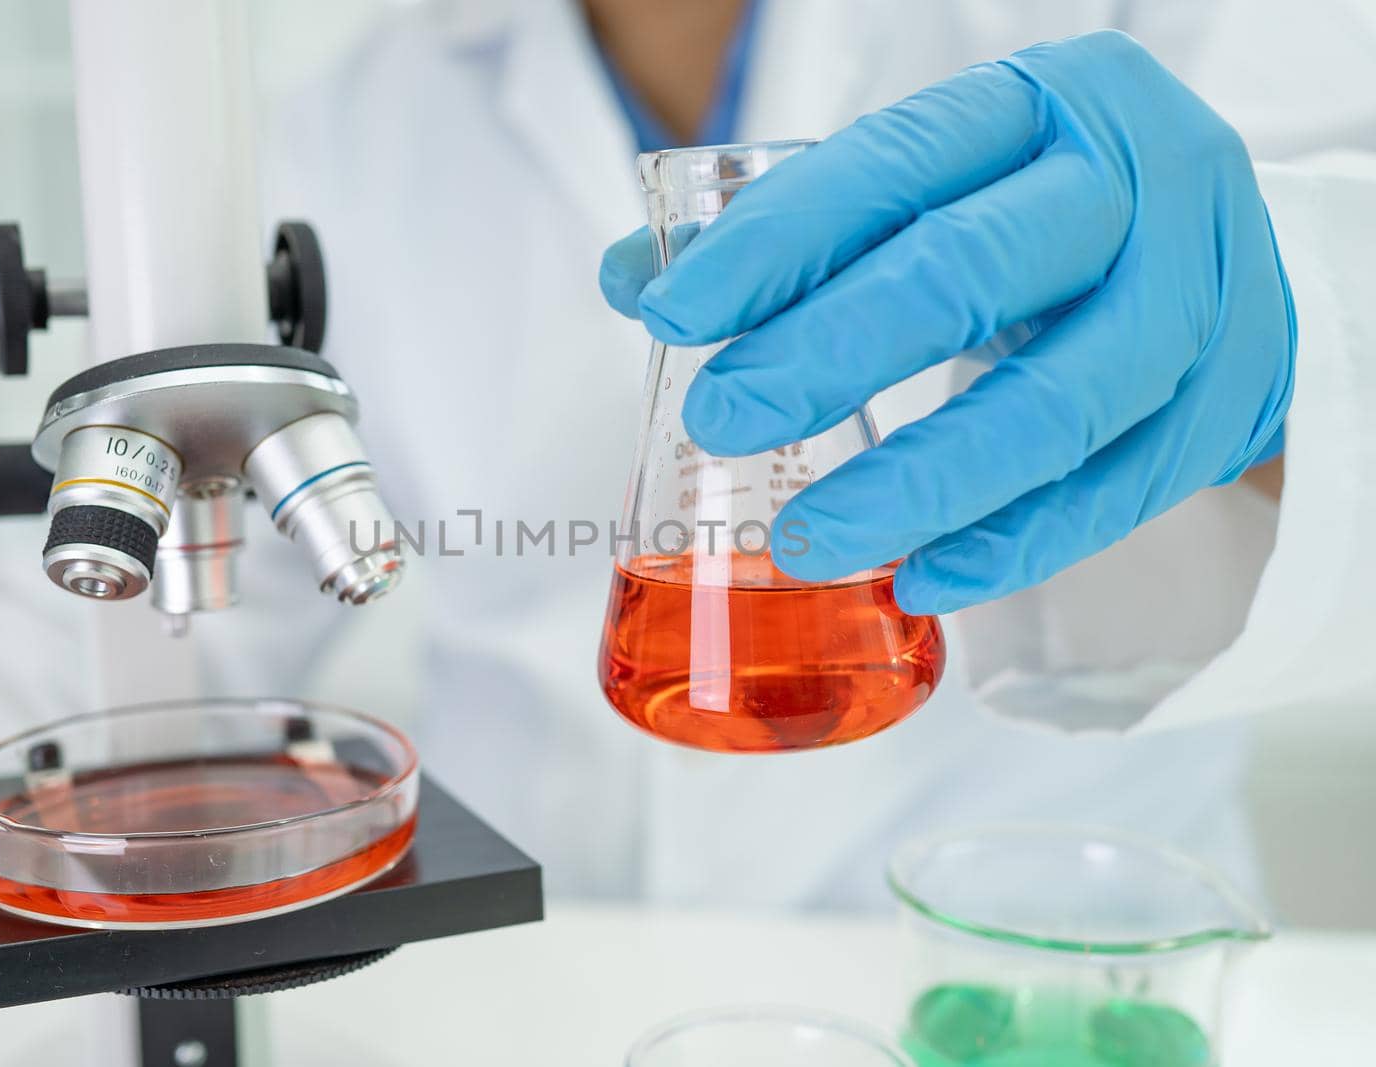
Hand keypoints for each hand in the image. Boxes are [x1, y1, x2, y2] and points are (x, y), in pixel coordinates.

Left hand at [599, 31, 1293, 613]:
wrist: (1237, 253)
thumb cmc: (1045, 216)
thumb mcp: (937, 188)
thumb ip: (794, 229)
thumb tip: (636, 278)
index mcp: (1042, 105)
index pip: (891, 166)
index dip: (776, 244)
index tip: (676, 315)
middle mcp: (1136, 183)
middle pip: (972, 273)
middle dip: (831, 353)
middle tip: (723, 420)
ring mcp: (1199, 298)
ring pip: (1057, 403)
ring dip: (920, 484)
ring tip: (808, 542)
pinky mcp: (1228, 407)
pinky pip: (1116, 494)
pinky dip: (1013, 546)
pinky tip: (921, 580)